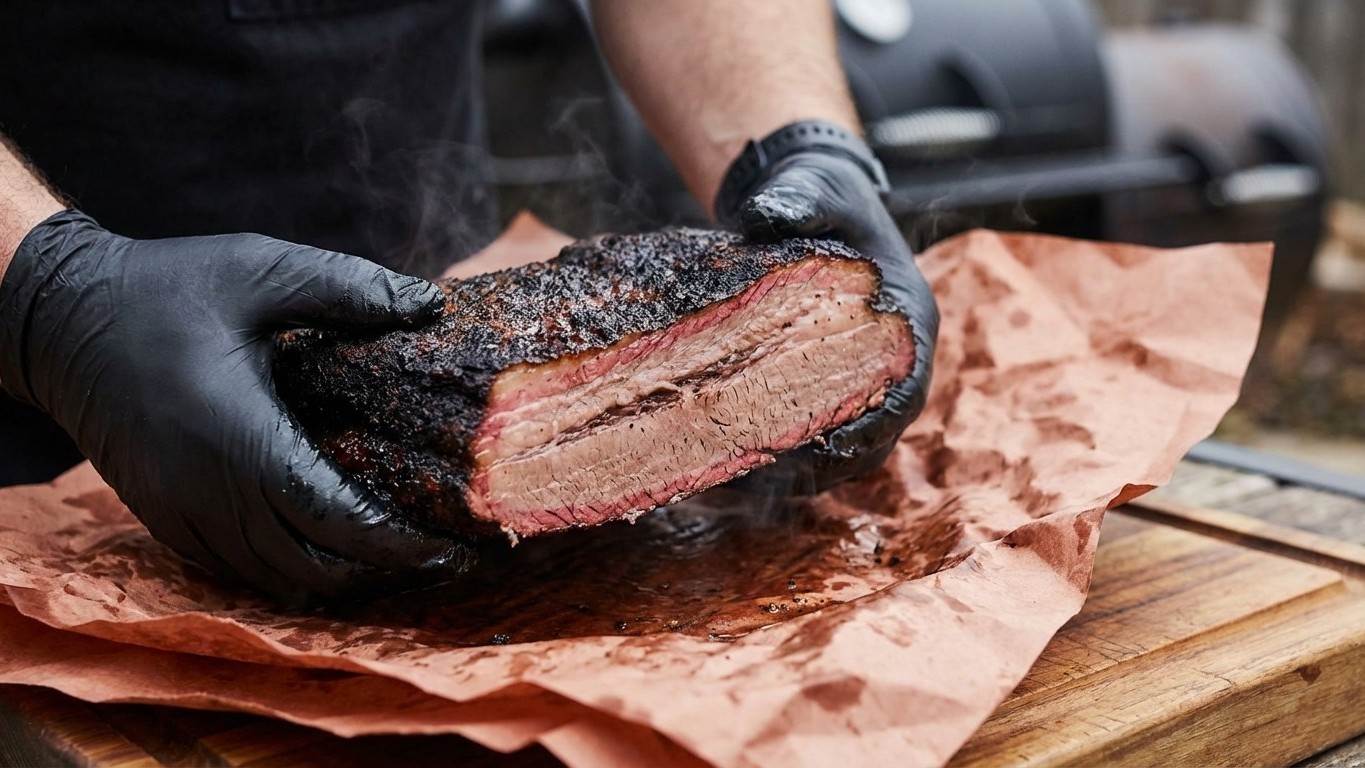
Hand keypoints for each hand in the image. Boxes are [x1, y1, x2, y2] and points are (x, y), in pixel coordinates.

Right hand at [0, 211, 472, 601]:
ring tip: (395, 560)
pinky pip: (236, 569)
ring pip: (274, 579)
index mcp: (240, 437)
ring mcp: (181, 513)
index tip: (450, 547)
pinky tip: (327, 550)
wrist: (59, 317)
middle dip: (382, 571)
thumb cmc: (165, 288)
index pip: (335, 520)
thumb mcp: (259, 268)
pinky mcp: (163, 518)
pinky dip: (288, 571)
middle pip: (313, 566)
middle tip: (441, 557)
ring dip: (337, 577)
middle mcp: (209, 492)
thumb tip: (430, 302)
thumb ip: (346, 286)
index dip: (398, 545)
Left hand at [718, 124, 938, 489]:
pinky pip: (823, 438)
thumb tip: (763, 215)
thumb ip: (798, 199)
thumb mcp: (816, 187)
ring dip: (812, 468)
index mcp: (908, 318)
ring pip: (853, 445)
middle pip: (881, 431)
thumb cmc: (823, 195)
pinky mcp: (833, 385)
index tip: (833, 442)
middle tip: (779, 468)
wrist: (808, 197)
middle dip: (836, 458)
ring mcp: (865, 377)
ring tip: (756, 475)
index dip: (876, 421)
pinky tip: (743, 461)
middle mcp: (895, 357)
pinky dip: (791, 456)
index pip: (907, 387)